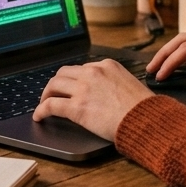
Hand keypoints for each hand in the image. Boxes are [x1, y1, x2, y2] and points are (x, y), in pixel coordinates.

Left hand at [32, 60, 153, 140]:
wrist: (146, 120)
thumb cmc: (143, 108)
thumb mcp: (129, 83)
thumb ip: (112, 81)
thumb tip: (104, 90)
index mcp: (106, 65)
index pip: (81, 68)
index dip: (72, 78)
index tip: (68, 86)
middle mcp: (92, 73)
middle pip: (63, 73)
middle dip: (56, 83)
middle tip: (52, 93)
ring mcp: (83, 89)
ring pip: (53, 85)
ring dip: (46, 94)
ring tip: (43, 103)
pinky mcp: (76, 107)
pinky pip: (51, 105)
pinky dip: (41, 110)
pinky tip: (39, 116)